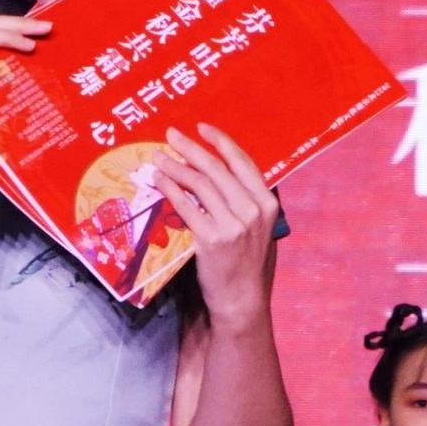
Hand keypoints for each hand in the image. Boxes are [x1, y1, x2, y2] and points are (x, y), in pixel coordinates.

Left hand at [151, 123, 279, 315]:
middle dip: (191, 148)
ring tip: (159, 157)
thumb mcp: (256, 225)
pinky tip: (159, 181)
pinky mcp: (211, 239)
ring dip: (175, 167)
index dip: (221, 142)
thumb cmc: (245, 260)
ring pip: (200, 184)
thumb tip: (214, 168)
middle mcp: (253, 210)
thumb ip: (244, 198)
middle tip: (171, 135)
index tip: (202, 128)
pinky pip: (186, 206)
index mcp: (267, 202)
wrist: (240, 297)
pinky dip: (171, 189)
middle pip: (217, 169)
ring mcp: (233, 225)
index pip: (243, 162)